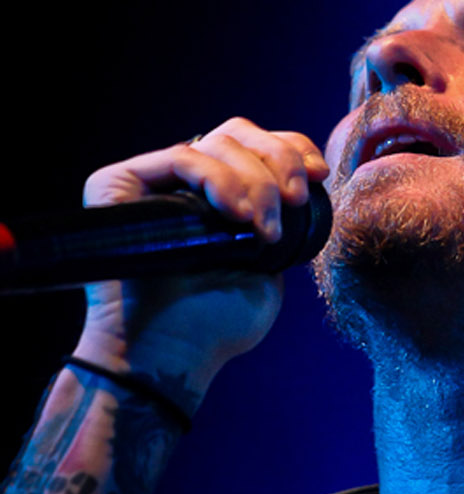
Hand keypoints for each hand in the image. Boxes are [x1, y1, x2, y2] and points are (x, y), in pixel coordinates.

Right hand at [74, 119, 328, 408]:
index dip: (292, 148)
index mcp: (217, 196)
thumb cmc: (216, 326)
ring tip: (264, 229)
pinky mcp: (115, 184)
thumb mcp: (269, 268)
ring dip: (254, 181)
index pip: (256, 145)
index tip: (319, 175)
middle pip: (237, 133)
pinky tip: (238, 215)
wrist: (169, 359)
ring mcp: (149, 181)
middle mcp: (181, 182)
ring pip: (215, 143)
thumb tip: (300, 180)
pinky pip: (179, 157)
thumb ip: (282, 224)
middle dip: (279, 159)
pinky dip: (218, 179)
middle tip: (295, 200)